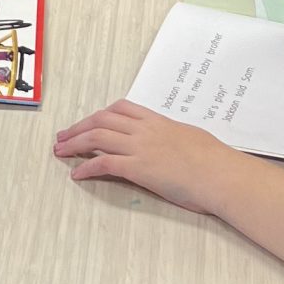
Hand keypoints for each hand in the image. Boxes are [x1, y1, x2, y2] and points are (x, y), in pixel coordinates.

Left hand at [53, 102, 239, 213]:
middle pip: (102, 119)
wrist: (222, 175)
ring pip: (97, 136)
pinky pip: (104, 163)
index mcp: (159, 121)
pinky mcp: (139, 168)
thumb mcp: (192, 139)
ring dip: (74, 143)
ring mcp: (140, 148)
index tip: (89, 121)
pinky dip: (86, 167)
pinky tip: (77, 173)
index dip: (100, 114)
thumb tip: (174, 144)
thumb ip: (175, 138)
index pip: (122, 109)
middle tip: (64, 136)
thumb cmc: (215, 162)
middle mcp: (146, 130)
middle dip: (79, 126)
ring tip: (60, 150)